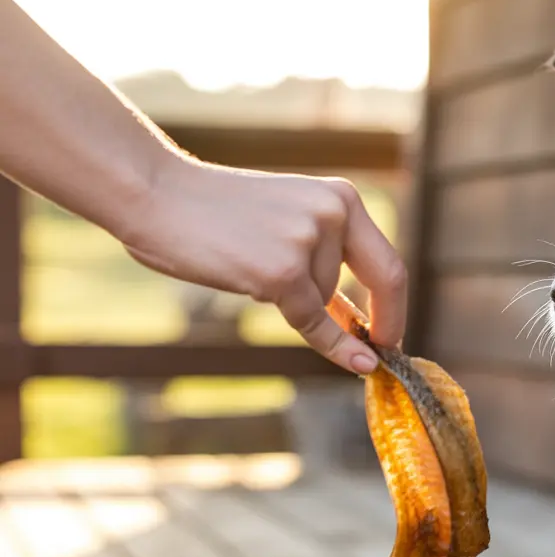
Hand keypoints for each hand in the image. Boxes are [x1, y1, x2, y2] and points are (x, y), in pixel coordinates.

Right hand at [119, 155, 406, 374]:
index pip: (386, 258)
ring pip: (325, 300)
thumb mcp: (287, 221)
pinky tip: (355, 362)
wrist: (157, 194)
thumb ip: (324, 257)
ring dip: (293, 299)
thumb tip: (357, 318)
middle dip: (389, 322)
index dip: (396, 302)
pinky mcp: (282, 272)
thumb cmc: (213, 212)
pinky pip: (314, 321)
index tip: (393, 331)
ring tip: (246, 264)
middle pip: (384, 282)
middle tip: (386, 352)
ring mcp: (309, 242)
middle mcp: (335, 214)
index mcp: (341, 198)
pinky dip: (332, 345)